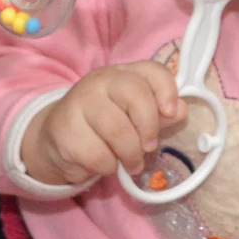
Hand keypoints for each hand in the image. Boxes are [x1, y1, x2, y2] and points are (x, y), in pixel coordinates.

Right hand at [22, 61, 185, 186]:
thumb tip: (181, 110)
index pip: (151, 70)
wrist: (57, 138)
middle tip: (149, 148)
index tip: (171, 113)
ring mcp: (79, 103)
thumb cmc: (103, 125)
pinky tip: (104, 164)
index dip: (166, 90)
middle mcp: (99, 81)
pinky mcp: (65, 130)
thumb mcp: (132, 115)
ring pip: (118, 131)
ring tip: (131, 163)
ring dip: (130, 155)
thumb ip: (158, 112)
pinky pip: (98, 155)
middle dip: (149, 128)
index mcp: (122, 74)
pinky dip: (108, 167)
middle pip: (136, 96)